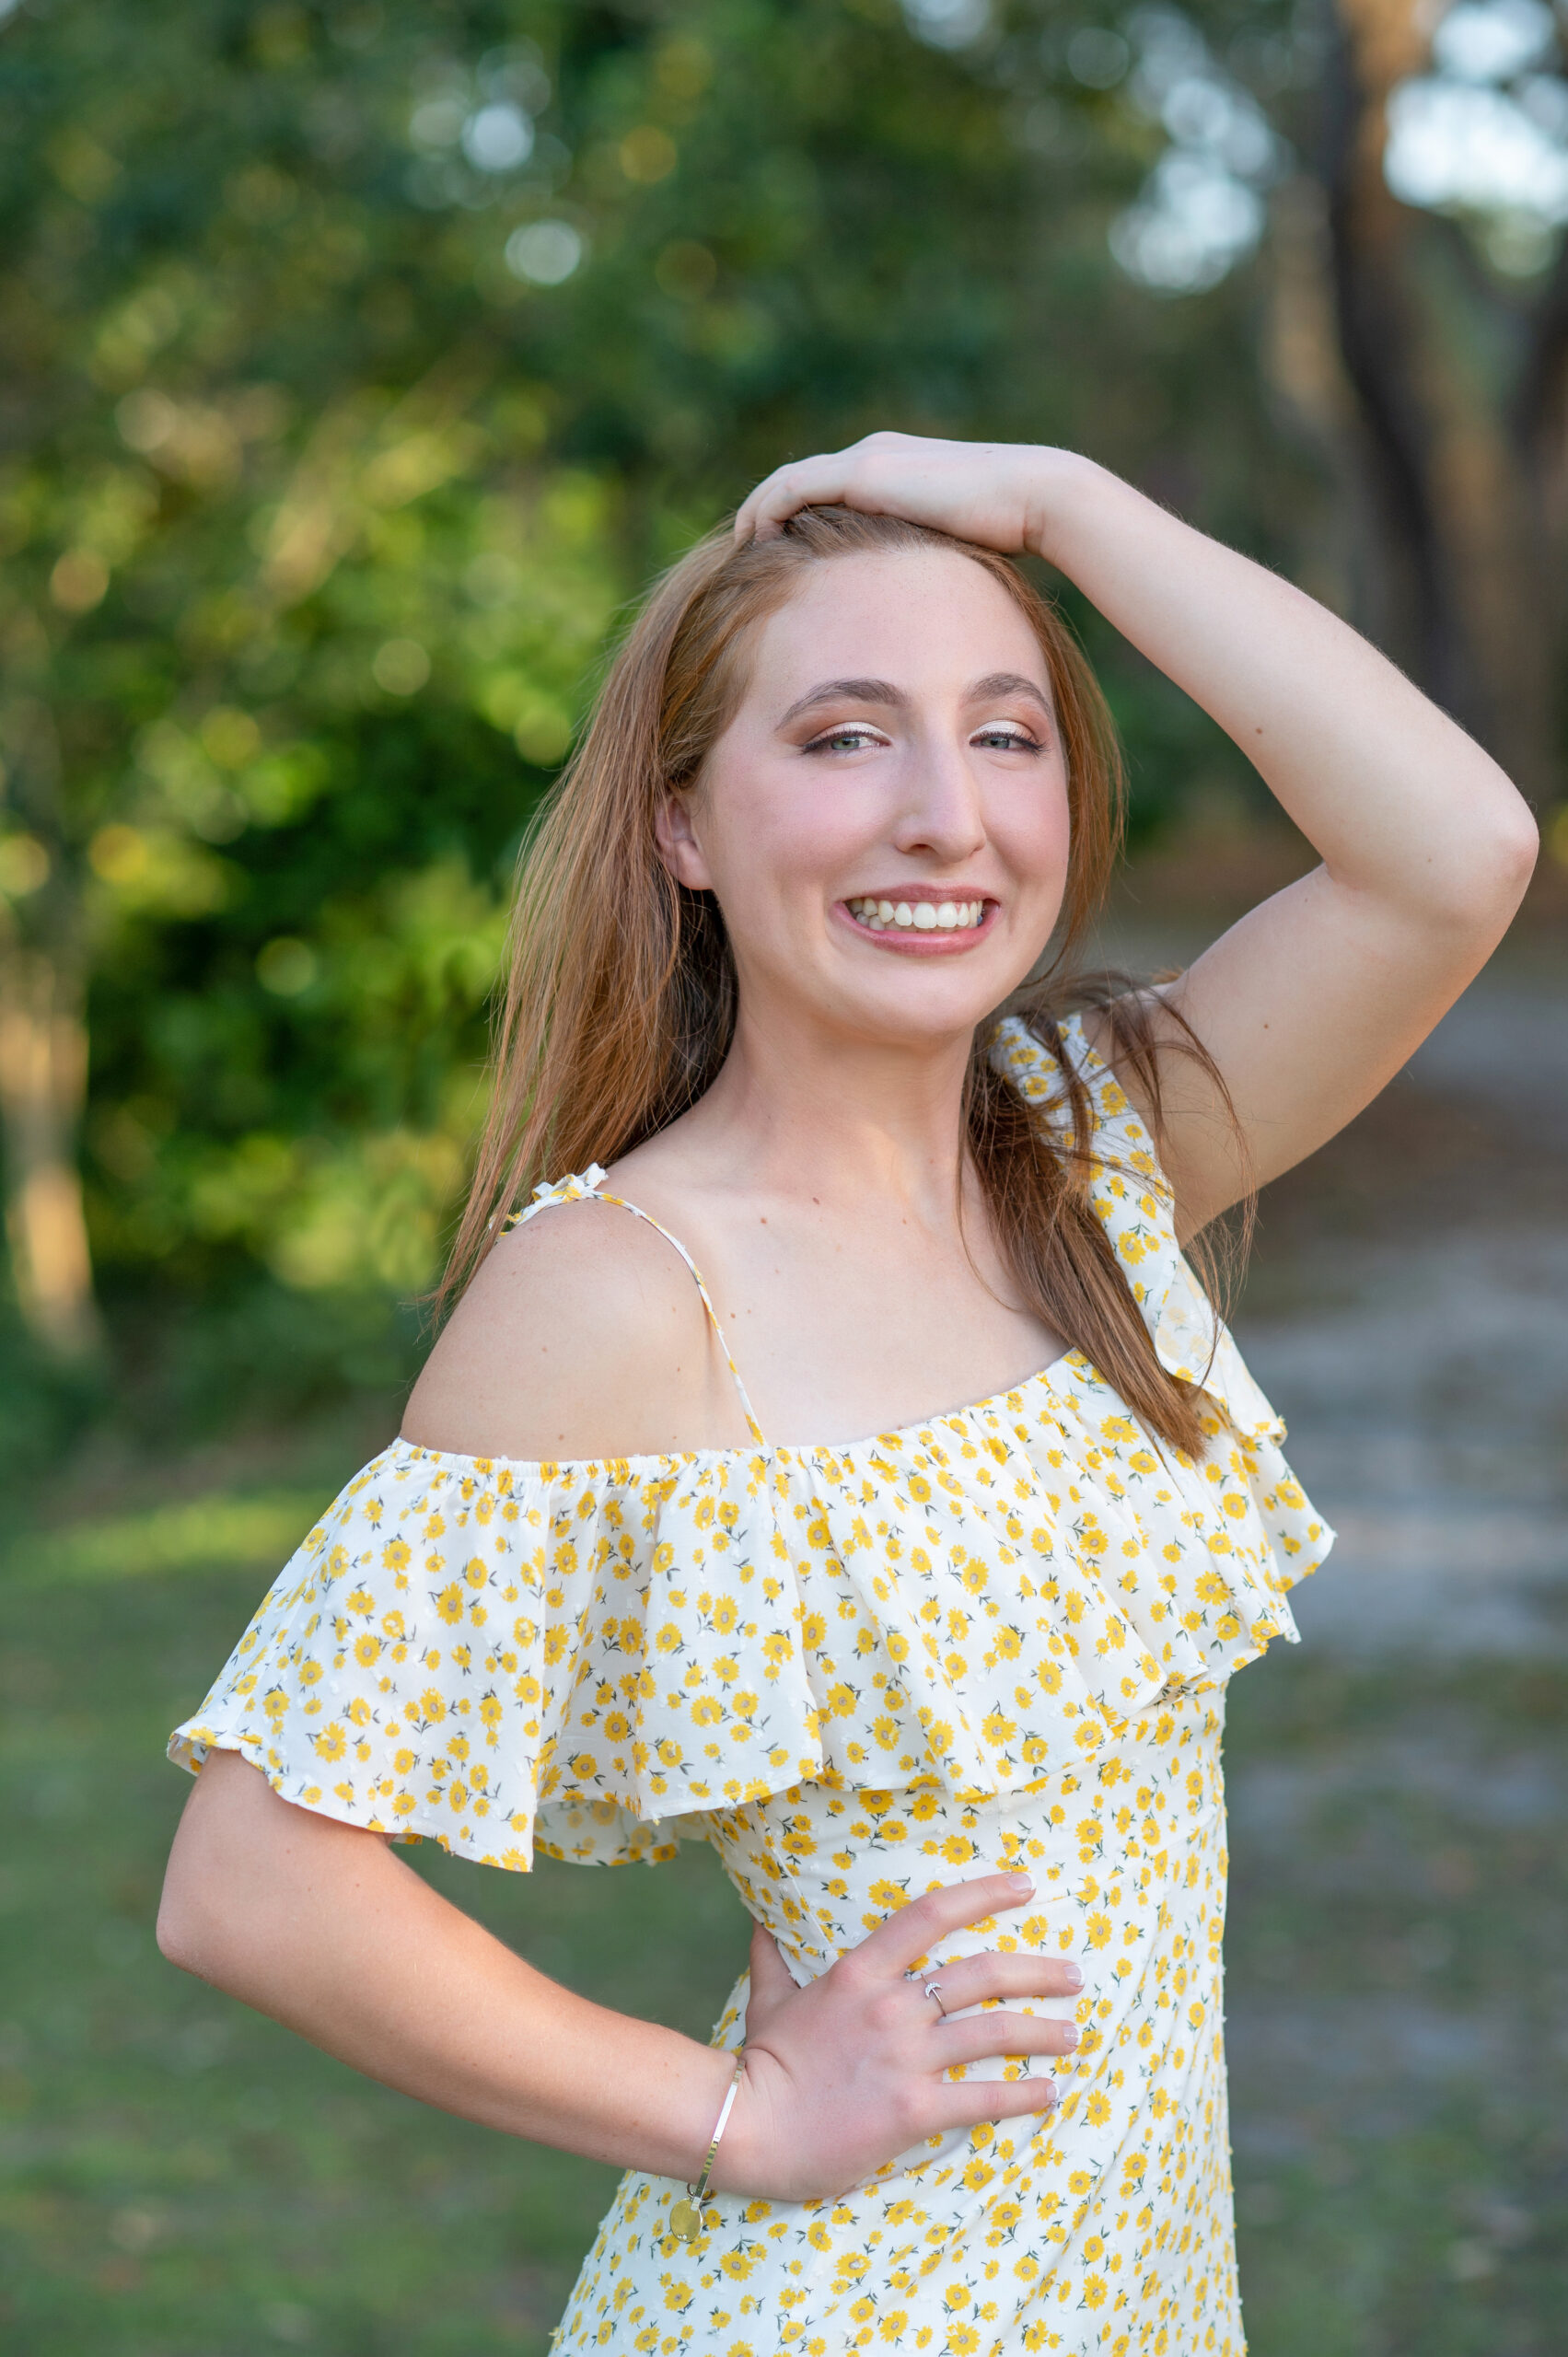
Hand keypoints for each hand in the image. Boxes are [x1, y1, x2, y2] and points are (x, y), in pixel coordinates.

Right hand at [711, 1871, 1081, 2202]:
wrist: (745, 2126)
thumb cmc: (758, 2063)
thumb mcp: (768, 1999)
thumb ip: (774, 1957)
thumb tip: (762, 1921)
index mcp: (860, 1972)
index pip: (932, 1915)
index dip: (984, 1894)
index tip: (1025, 1885)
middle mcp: (892, 2006)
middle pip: (983, 1973)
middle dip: (1038, 1971)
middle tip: (1073, 1974)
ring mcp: (906, 2057)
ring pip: (994, 2032)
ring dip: (1044, 2032)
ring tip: (1074, 2034)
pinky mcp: (912, 2109)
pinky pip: (983, 2097)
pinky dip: (1024, 2094)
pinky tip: (1049, 2092)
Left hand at [732, 430, 1088, 557]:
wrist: (1032, 498)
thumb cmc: (1009, 531)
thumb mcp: (952, 547)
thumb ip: (924, 559)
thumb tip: (918, 602)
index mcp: (893, 465)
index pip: (826, 487)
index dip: (794, 518)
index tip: (774, 555)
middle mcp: (872, 453)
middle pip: (798, 482)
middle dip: (766, 515)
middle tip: (740, 555)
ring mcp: (865, 458)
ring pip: (786, 482)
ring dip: (756, 515)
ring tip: (736, 553)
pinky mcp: (861, 472)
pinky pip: (791, 489)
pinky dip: (765, 512)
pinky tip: (750, 544)